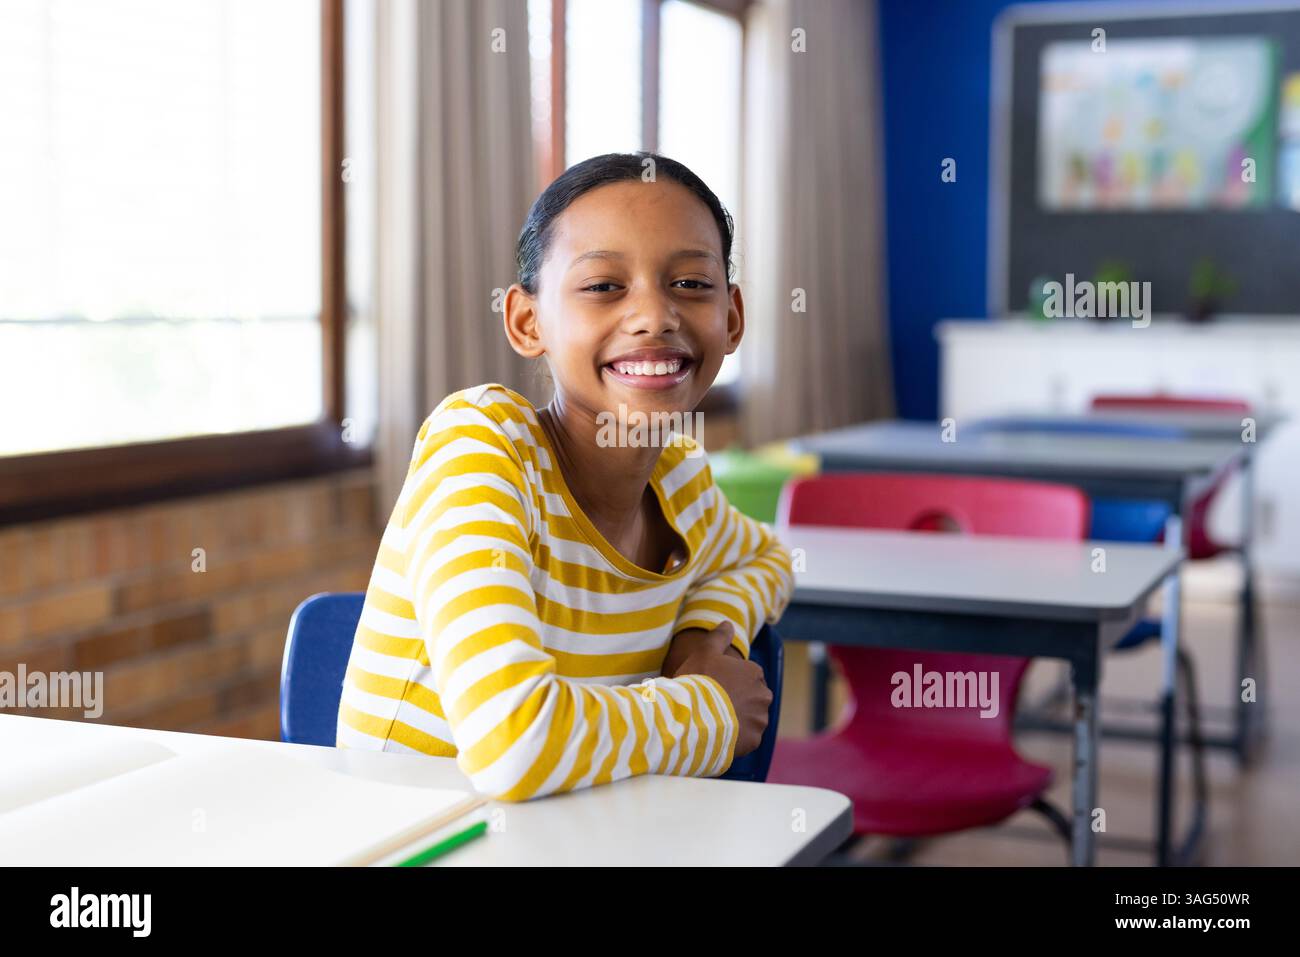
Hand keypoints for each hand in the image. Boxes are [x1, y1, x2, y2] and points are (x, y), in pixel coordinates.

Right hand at [669, 623, 771, 758]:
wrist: (694, 717)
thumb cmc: (699, 681)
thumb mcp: (705, 652)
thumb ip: (719, 637)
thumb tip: (728, 623)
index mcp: (754, 672)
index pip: (747, 676)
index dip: (729, 681)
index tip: (714, 687)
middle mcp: (763, 695)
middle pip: (751, 698)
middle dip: (738, 701)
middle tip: (714, 705)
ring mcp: (760, 719)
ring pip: (751, 719)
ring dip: (738, 720)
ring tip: (715, 722)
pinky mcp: (754, 740)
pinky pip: (746, 738)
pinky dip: (736, 738)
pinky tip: (719, 734)